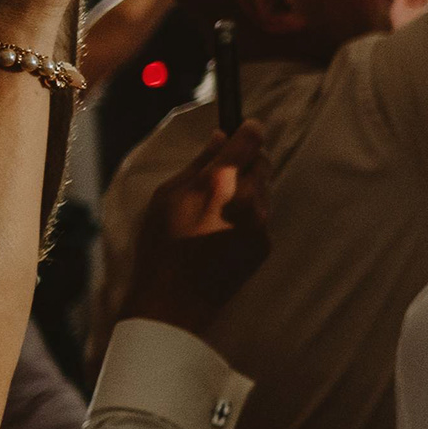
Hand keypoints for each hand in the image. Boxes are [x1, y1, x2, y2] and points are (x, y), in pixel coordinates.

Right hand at [116, 124, 271, 338]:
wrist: (174, 300)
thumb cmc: (161, 244)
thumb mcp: (167, 195)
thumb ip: (199, 163)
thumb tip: (221, 137)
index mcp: (219, 181)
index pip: (252, 139)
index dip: (249, 129)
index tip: (243, 128)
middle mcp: (247, 199)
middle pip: (263, 162)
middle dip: (248, 160)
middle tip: (226, 170)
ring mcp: (261, 223)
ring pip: (264, 189)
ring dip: (249, 188)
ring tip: (219, 207)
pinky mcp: (266, 243)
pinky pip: (263, 215)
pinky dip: (250, 214)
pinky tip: (224, 229)